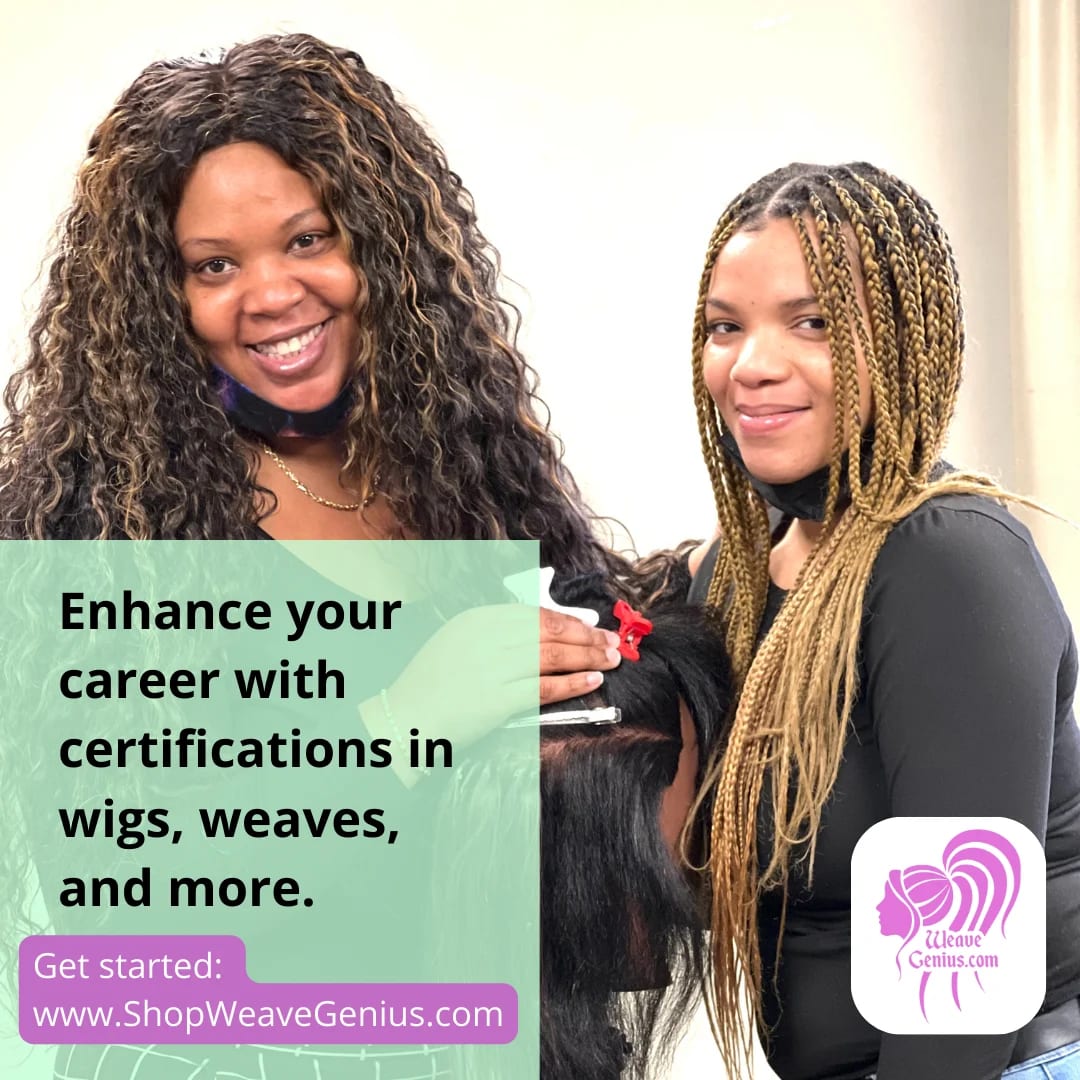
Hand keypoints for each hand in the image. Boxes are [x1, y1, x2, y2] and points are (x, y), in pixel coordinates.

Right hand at [358, 604, 619, 784]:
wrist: (404, 719)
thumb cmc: (433, 684)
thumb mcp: (459, 643)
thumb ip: (499, 634)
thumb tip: (550, 632)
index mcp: (476, 619)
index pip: (536, 614)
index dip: (570, 620)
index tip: (591, 626)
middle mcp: (485, 638)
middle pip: (550, 631)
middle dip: (587, 636)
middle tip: (613, 642)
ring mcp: (491, 669)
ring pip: (553, 656)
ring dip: (588, 656)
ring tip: (611, 659)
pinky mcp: (496, 700)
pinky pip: (545, 688)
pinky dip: (573, 684)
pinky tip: (593, 681)